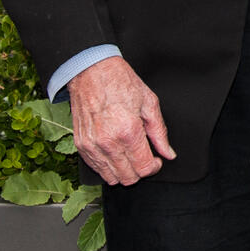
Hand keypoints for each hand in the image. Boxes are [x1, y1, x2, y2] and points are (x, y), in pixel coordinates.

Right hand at [67, 56, 174, 184]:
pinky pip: (96, 168)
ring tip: (130, 155)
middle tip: (145, 157)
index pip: (143, 168)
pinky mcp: (81, 145)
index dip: (154, 167)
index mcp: (128, 131)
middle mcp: (108, 143)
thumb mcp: (149, 103)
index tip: (156, 160)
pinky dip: (107, 166)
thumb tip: (168, 153)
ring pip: (111, 177)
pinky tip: (116, 152)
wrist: (91, 72)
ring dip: (124, 171)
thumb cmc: (120, 83)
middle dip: (140, 171)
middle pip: (128, 178)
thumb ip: (160, 132)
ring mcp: (92, 146)